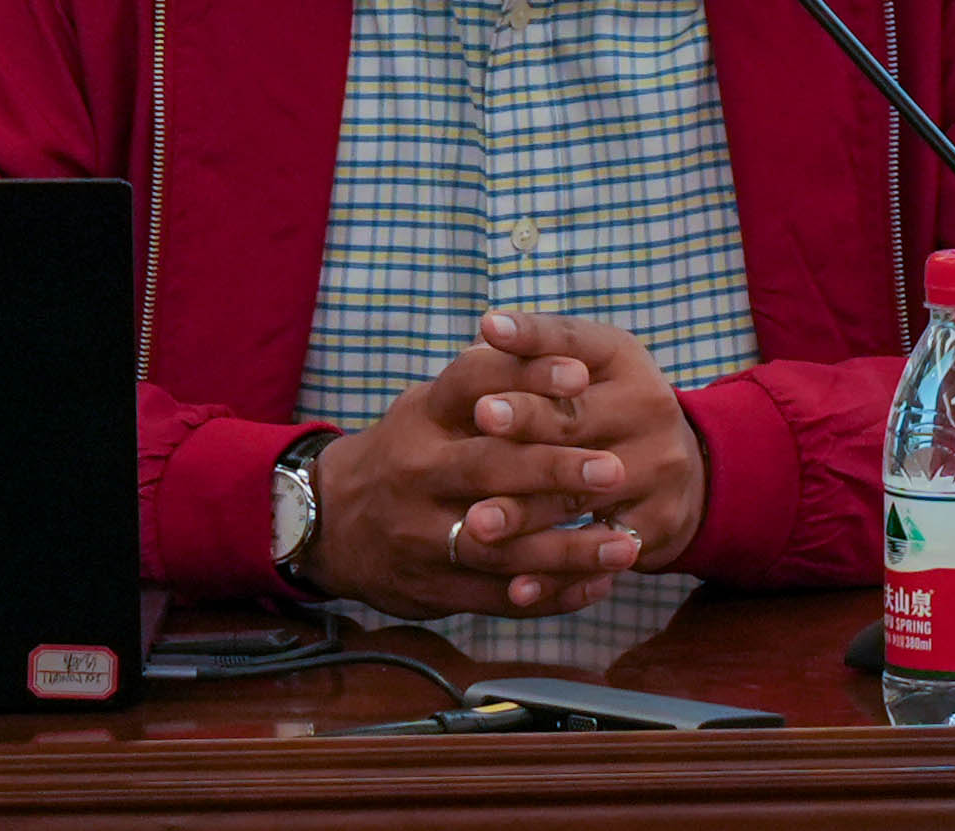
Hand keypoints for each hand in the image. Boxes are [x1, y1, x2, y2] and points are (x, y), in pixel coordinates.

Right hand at [299, 313, 710, 615]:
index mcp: (423, 417)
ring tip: (624, 546)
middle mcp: (417, 473)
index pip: (472, 382)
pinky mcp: (429, 590)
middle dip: (556, 471)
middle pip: (490, 469)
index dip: (528, 375)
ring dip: (567, 551)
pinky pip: (496, 598)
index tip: (583, 375)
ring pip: (498, 547)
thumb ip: (491, 378)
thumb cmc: (412, 448)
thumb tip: (569, 354)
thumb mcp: (433, 404)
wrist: (330, 523)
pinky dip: (550, 595)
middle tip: (617, 471)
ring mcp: (419, 537)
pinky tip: (597, 584)